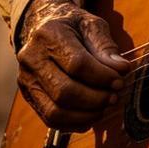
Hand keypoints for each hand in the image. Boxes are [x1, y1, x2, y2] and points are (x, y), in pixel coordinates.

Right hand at [15, 0, 130, 129]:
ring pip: (55, 111)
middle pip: (64, 91)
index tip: (120, 80)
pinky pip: (50, 119)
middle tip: (115, 96)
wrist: (42, 24)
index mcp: (48, 34)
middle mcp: (31, 58)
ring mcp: (26, 79)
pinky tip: (92, 115)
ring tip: (105, 106)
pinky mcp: (29, 95)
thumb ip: (106, 47)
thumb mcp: (91, 25)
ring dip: (86, 114)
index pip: (77, 64)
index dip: (102, 77)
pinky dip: (74, 123)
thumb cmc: (72, 25)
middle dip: (95, 99)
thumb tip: (122, 69)